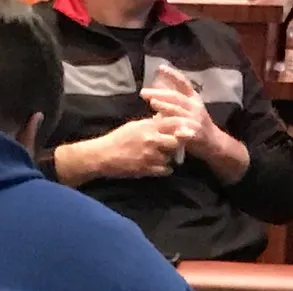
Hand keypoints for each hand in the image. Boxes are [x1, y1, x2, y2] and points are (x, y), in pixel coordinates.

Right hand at [70, 116, 192, 180]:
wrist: (102, 156)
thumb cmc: (117, 138)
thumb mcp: (135, 125)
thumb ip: (152, 123)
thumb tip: (165, 118)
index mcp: (149, 126)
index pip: (174, 122)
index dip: (185, 124)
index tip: (190, 127)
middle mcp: (152, 140)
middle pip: (177, 140)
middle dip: (178, 143)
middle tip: (175, 145)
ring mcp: (149, 156)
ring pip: (171, 157)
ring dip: (170, 157)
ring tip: (162, 156)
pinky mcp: (146, 169)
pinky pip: (165, 170)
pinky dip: (165, 169)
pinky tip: (160, 166)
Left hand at [141, 65, 216, 156]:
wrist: (212, 142)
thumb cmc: (195, 125)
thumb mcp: (186, 110)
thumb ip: (172, 104)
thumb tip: (155, 95)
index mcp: (193, 98)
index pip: (183, 83)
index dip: (172, 75)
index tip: (160, 68)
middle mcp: (195, 106)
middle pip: (176, 97)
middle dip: (159, 93)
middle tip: (143, 92)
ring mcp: (196, 118)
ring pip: (179, 111)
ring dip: (165, 106)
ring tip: (153, 102)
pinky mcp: (196, 132)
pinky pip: (184, 129)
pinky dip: (177, 128)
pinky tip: (169, 128)